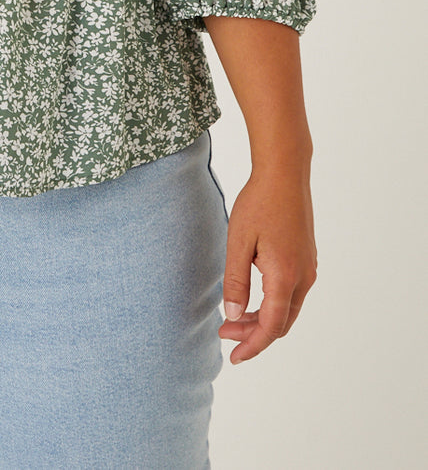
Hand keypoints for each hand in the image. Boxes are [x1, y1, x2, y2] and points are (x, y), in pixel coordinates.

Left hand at [219, 164, 316, 363]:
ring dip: (262, 319)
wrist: (284, 174)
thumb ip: (235, 281)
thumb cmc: (258, 203)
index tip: (235, 357)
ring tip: (233, 318)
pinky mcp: (306, 259)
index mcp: (285, 276)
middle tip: (224, 334)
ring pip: (287, 309)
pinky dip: (272, 304)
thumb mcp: (238, 241)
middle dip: (254, 334)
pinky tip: (251, 299)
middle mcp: (303, 277)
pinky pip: (291, 294)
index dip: (253, 345)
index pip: (272, 327)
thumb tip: (233, 316)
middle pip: (281, 322)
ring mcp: (308, 269)